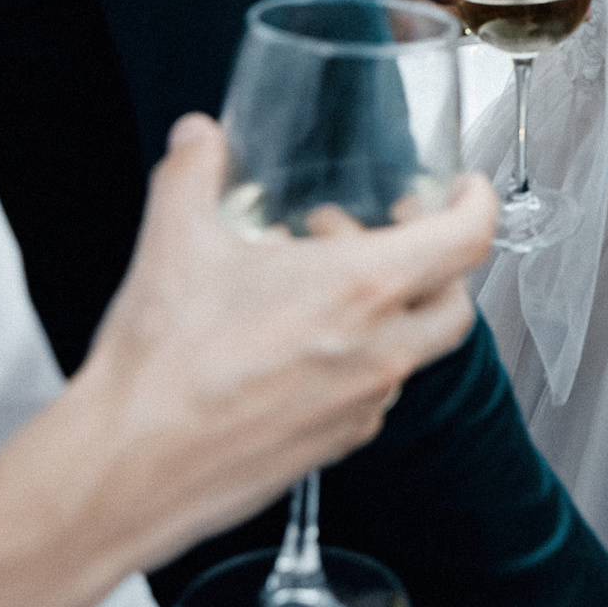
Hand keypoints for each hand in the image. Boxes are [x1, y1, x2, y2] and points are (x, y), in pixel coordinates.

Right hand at [71, 115, 495, 569]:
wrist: (129, 468)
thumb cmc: (163, 367)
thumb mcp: (175, 240)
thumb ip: (193, 172)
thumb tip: (199, 138)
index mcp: (362, 290)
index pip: (467, 239)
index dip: (478, 203)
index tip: (467, 190)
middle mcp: (380, 351)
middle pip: (455, 299)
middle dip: (434, 257)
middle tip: (390, 229)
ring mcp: (363, 405)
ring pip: (415, 348)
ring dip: (390, 307)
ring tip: (324, 281)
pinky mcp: (336, 444)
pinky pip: (375, 392)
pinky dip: (361, 357)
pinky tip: (303, 342)